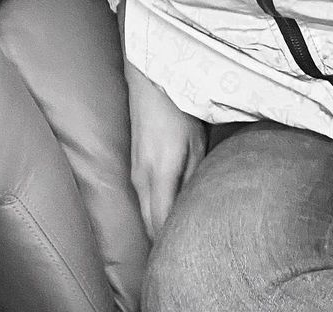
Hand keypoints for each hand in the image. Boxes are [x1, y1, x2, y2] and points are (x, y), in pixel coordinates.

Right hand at [123, 58, 207, 240]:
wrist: (151, 79)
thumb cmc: (179, 107)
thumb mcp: (197, 142)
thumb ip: (195, 176)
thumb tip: (195, 204)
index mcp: (158, 175)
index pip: (160, 224)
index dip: (172, 243)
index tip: (187, 253)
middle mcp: (141, 178)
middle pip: (150, 224)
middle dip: (165, 241)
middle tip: (185, 251)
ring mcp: (135, 171)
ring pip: (145, 212)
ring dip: (159, 226)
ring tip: (180, 236)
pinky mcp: (135, 164)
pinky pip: (143, 198)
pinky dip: (155, 210)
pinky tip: (170, 211)